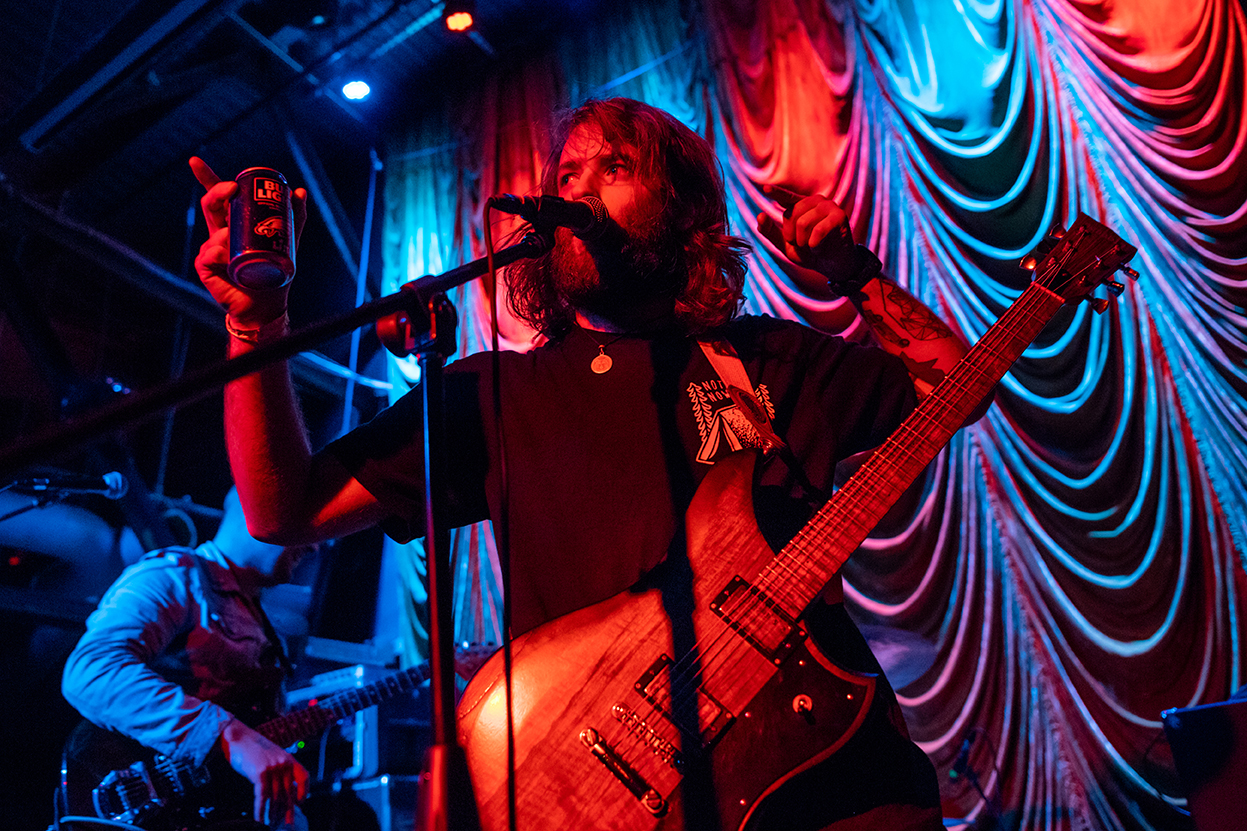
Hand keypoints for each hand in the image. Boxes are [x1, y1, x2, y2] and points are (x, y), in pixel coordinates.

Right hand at [189, 157, 307, 328]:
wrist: (266, 304)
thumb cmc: (273, 272)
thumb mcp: (287, 242)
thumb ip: (294, 218)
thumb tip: (299, 191)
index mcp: (234, 223)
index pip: (219, 197)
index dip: (206, 178)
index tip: (195, 162)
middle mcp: (219, 233)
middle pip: (211, 205)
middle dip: (218, 192)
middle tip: (231, 188)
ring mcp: (210, 249)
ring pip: (213, 231)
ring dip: (226, 234)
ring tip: (238, 246)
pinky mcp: (205, 267)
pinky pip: (209, 254)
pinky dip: (218, 253)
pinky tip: (226, 258)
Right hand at [220, 718, 309, 826]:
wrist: (239, 737)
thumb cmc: (253, 749)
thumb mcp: (272, 756)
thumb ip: (280, 769)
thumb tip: (283, 789)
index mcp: (290, 758)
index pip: (304, 777)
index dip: (303, 791)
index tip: (300, 804)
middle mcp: (284, 763)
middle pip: (289, 792)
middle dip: (287, 811)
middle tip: (287, 824)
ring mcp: (273, 768)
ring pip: (276, 797)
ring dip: (273, 814)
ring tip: (270, 825)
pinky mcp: (260, 773)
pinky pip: (263, 797)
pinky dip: (260, 811)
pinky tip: (259, 820)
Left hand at [756, 185, 858, 277]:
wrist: (833, 266)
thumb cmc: (810, 253)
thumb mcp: (786, 245)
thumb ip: (771, 232)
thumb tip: (760, 216)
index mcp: (801, 206)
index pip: (786, 197)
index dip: (776, 192)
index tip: (765, 188)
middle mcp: (815, 201)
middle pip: (791, 215)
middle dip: (792, 236)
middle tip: (804, 244)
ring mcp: (828, 206)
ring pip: (803, 223)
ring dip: (804, 242)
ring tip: (813, 246)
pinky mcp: (839, 216)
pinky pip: (818, 231)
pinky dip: (815, 246)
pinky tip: (821, 248)